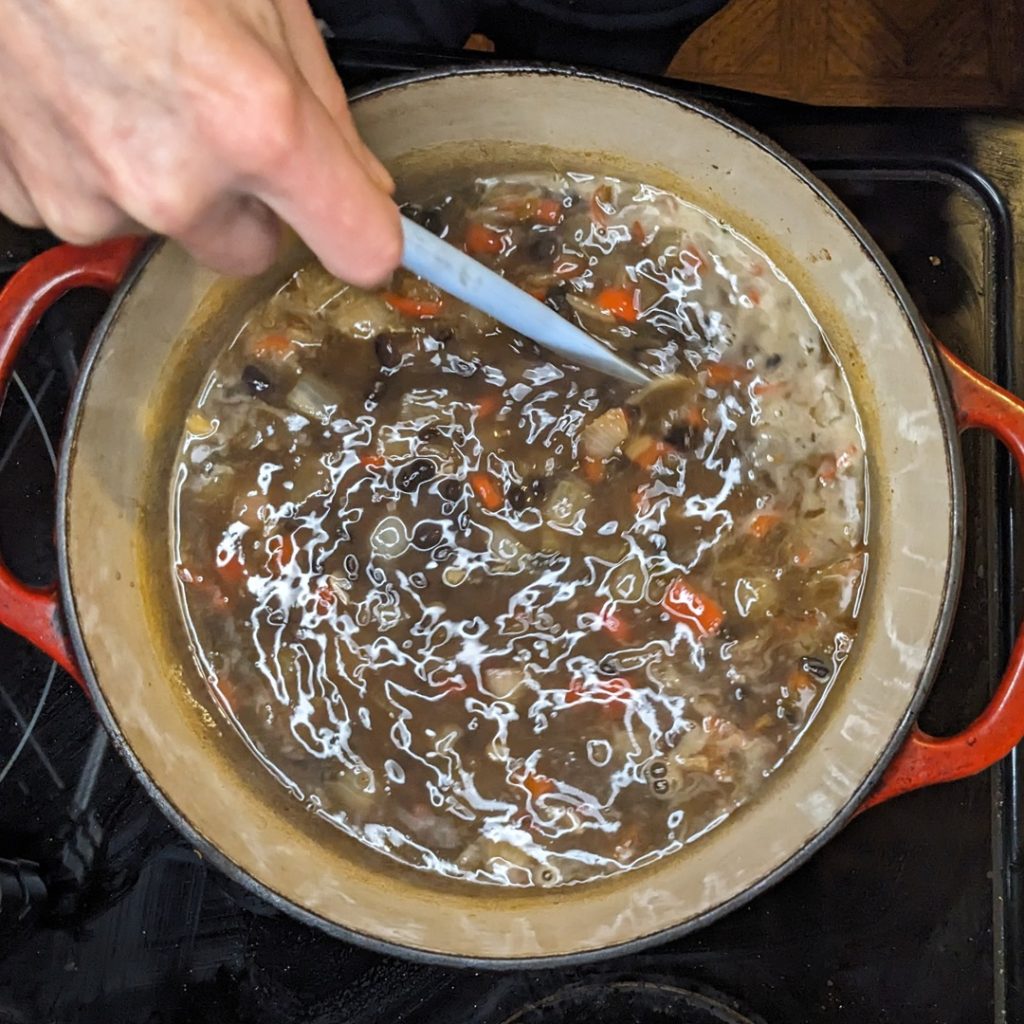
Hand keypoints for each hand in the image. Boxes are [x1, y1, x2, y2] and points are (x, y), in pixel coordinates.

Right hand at [0, 0, 400, 286]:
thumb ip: (324, 105)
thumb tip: (361, 179)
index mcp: (256, 125)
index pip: (358, 248)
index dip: (368, 237)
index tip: (365, 230)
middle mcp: (177, 183)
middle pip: (254, 250)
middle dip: (250, 203)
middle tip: (219, 123)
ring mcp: (95, 197)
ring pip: (172, 230)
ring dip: (170, 183)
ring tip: (135, 87)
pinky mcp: (32, 197)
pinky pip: (95, 211)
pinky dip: (98, 170)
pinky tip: (85, 98)